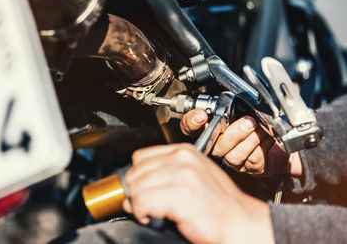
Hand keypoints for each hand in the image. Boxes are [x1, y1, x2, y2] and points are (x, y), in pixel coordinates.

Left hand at [123, 143, 273, 243]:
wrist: (240, 222)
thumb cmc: (218, 204)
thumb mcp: (192, 178)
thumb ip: (164, 175)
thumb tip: (134, 186)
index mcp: (184, 152)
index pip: (141, 156)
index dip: (136, 175)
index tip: (138, 189)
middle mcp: (182, 158)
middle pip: (135, 171)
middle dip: (134, 191)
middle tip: (142, 205)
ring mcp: (182, 174)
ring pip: (136, 187)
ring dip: (137, 204)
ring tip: (150, 212)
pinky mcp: (180, 194)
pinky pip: (142, 202)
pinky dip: (142, 213)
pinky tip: (153, 217)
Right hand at [180, 110, 301, 175]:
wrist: (282, 137)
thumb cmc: (261, 121)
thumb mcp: (246, 107)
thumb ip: (234, 104)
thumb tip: (231, 98)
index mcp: (213, 127)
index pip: (191, 127)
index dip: (192, 122)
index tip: (201, 116)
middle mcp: (219, 145)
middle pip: (215, 144)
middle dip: (234, 133)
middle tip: (249, 122)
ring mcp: (232, 158)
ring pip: (234, 154)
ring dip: (251, 139)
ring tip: (262, 129)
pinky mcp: (248, 167)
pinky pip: (252, 159)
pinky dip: (263, 147)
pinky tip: (268, 139)